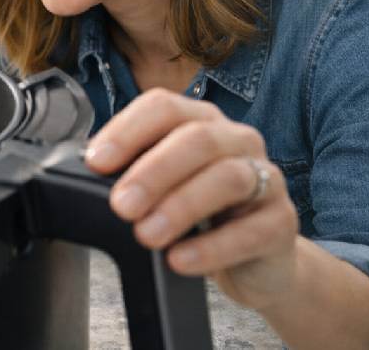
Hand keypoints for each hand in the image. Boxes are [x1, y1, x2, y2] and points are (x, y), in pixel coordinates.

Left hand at [85, 88, 299, 309]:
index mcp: (200, 121)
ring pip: (227, 178)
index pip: (162, 107)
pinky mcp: (282, 222)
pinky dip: (212, 247)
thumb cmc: (201, 215)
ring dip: (180, 206)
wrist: (256, 261)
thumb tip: (86, 172)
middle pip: (196, 140)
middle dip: (153, 172)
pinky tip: (181, 260)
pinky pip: (252, 230)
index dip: (127, 131)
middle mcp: (236, 140)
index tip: (96, 162)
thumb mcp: (163, 187)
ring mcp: (266, 177)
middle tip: (121, 205)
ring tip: (147, 235)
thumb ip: (133, 172)